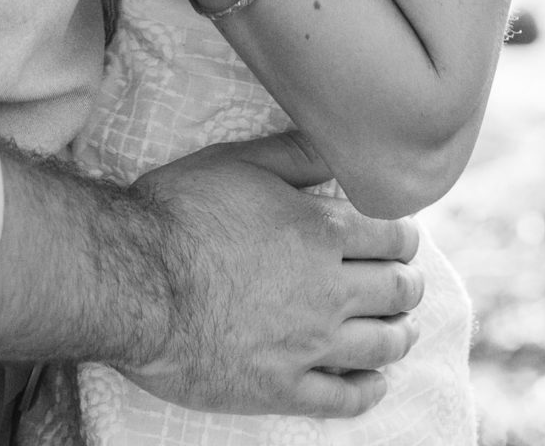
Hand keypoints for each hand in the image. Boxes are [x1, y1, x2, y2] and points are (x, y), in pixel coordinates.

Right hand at [129, 133, 422, 416]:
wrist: (136, 280)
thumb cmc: (182, 212)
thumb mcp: (240, 162)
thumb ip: (298, 153)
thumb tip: (341, 144)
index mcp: (321, 231)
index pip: (392, 235)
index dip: (405, 234)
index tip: (404, 237)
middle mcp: (328, 290)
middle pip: (397, 291)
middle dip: (409, 282)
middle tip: (406, 279)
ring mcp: (308, 345)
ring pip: (382, 345)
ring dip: (400, 333)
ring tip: (401, 328)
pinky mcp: (283, 388)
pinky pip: (344, 399)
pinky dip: (370, 390)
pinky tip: (374, 381)